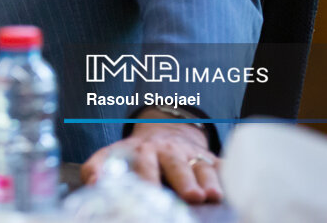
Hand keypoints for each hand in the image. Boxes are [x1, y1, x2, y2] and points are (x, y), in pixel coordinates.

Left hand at [81, 117, 221, 204]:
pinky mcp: (211, 159)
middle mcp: (168, 152)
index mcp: (143, 151)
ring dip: (208, 181)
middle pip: (176, 165)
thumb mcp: (114, 153)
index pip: (144, 165)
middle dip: (184, 180)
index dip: (147, 178)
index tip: (149, 190)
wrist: (165, 130)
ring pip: (202, 167)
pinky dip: (229, 175)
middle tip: (191, 196)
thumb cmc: (138, 153)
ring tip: (213, 196)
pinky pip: (223, 166)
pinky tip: (234, 186)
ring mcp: (192, 155)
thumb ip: (98, 166)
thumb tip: (92, 183)